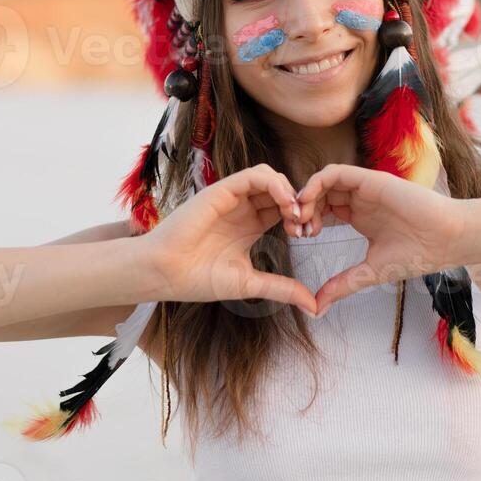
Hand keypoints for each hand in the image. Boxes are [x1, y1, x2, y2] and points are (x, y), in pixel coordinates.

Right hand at [145, 163, 316, 314]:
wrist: (166, 273)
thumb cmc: (199, 278)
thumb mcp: (250, 283)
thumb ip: (281, 289)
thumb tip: (314, 306)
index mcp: (250, 226)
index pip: (284, 209)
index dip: (301, 217)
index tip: (307, 235)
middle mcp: (243, 208)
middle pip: (280, 190)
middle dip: (299, 202)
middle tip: (306, 223)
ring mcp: (232, 197)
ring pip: (270, 177)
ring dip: (289, 190)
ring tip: (295, 213)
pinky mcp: (222, 190)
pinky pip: (254, 175)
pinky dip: (274, 183)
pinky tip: (284, 203)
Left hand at [295, 164, 466, 315]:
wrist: (445, 239)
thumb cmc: (416, 255)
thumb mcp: (369, 272)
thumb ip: (342, 285)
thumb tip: (317, 308)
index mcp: (359, 216)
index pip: (323, 210)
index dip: (307, 221)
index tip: (300, 238)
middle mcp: (359, 199)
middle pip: (319, 194)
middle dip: (302, 208)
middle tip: (296, 228)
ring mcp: (364, 188)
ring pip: (324, 181)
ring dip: (306, 195)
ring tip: (301, 216)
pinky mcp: (371, 179)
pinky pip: (336, 172)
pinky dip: (317, 182)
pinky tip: (310, 201)